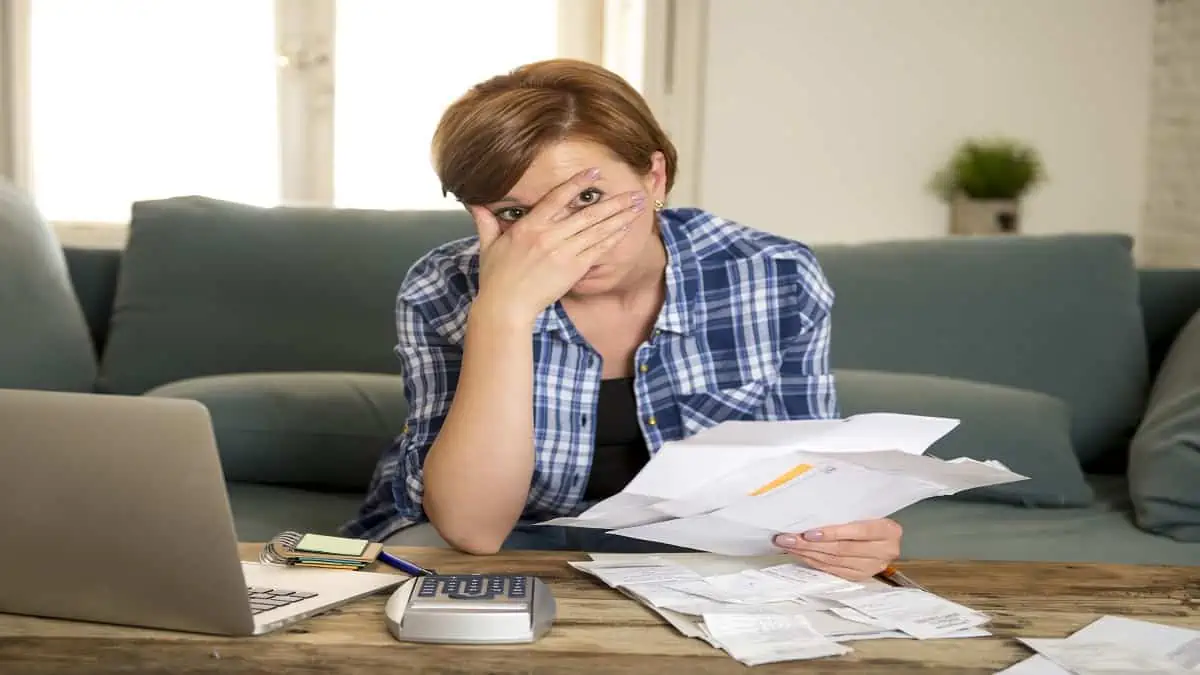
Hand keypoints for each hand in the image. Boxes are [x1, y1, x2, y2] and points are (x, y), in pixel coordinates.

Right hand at [468, 168, 645, 321]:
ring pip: (597, 230)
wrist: (506, 307)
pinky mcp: (572, 270)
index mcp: (529, 227)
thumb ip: (486, 221)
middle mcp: (549, 236)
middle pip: (587, 214)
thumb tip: (473, 203)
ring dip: (619, 217)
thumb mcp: (488, 246)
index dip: (577, 184)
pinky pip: (597, 250)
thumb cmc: (496, 278)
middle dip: (613, 202)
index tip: (594, 172)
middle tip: (633, 192)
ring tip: (637, 207)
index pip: (557, 198)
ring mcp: (563, 253)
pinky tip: (625, 229)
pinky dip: (612, 238)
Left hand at [772, 519, 902, 580]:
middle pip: (842, 549)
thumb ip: (845, 513)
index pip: (857, 531)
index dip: (832, 533)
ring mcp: (873, 567)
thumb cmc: (869, 516)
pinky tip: (800, 555)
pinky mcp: (861, 577)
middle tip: (786, 539)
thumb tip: (809, 515)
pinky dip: (814, 562)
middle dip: (810, 544)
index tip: (807, 533)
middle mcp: (884, 551)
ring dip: (807, 553)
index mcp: (888, 531)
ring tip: (788, 546)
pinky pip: (833, 570)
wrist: (884, 536)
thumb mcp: (865, 510)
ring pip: (835, 561)